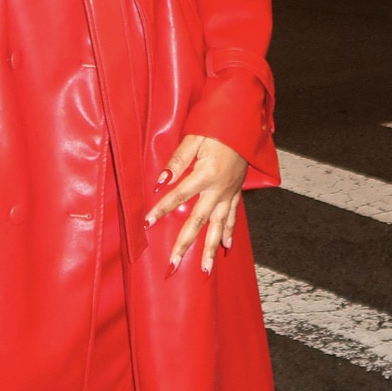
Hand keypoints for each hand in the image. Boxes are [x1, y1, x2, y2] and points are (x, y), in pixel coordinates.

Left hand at [144, 134, 248, 274]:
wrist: (244, 121)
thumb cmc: (216, 125)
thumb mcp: (194, 137)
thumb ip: (177, 160)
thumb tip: (161, 181)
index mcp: (206, 174)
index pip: (178, 196)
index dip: (162, 209)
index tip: (147, 223)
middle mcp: (219, 188)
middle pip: (199, 221)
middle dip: (185, 244)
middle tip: (174, 264)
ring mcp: (229, 192)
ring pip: (218, 226)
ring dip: (210, 249)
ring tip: (204, 270)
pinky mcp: (236, 192)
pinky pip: (233, 216)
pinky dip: (229, 233)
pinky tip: (226, 247)